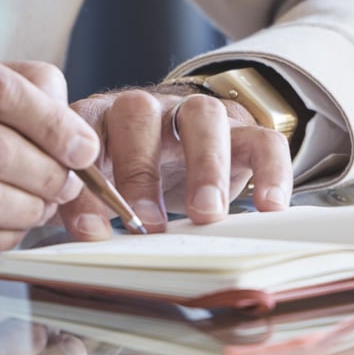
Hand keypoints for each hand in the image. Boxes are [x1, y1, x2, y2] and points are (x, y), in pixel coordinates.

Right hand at [0, 33, 100, 261]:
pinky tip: (14, 220)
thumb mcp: (1, 71)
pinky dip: (4, 234)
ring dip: (29, 207)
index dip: (50, 124)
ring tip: (43, 201)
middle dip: (45, 172)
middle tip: (67, 182)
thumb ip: (41, 95)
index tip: (82, 149)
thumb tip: (80, 147)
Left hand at [62, 87, 292, 238]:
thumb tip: (84, 246)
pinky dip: (270, 171)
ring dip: (205, 166)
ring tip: (207, 214)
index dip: (87, 184)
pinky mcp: (242, 130)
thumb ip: (88, 205)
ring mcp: (195, 114)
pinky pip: (262, 139)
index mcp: (100, 118)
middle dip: (140, 170)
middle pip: (139, 114)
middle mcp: (146, 108)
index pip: (83, 136)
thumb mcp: (101, 184)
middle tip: (147, 223)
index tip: (91, 232)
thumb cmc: (128, 169)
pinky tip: (269, 207)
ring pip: (203, 117)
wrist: (177, 138)